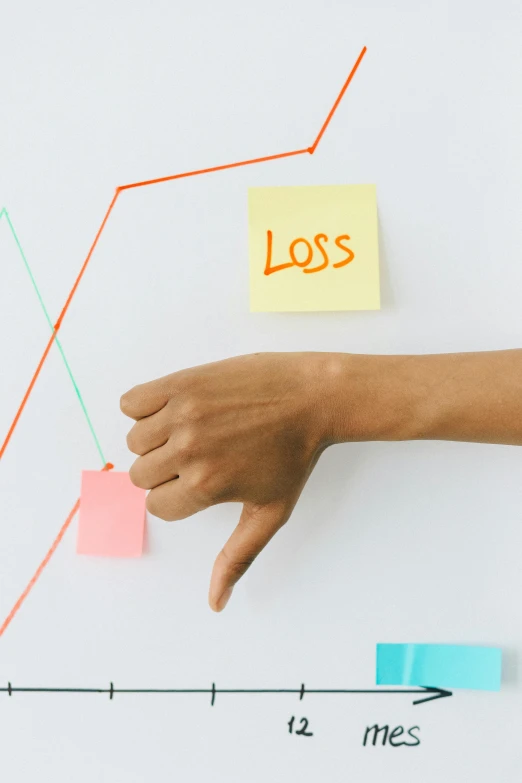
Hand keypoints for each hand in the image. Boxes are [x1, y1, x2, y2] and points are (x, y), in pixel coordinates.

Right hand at [121, 353, 333, 610]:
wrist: (314, 398)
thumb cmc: (295, 456)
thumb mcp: (270, 513)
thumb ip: (237, 557)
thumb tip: (216, 603)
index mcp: (206, 485)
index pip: (157, 506)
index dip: (178, 496)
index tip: (202, 480)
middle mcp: (189, 450)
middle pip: (140, 475)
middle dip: (164, 471)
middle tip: (200, 455)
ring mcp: (182, 413)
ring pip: (134, 440)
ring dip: (154, 440)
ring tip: (191, 432)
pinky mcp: (181, 382)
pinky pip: (131, 402)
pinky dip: (143, 408)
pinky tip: (173, 411)